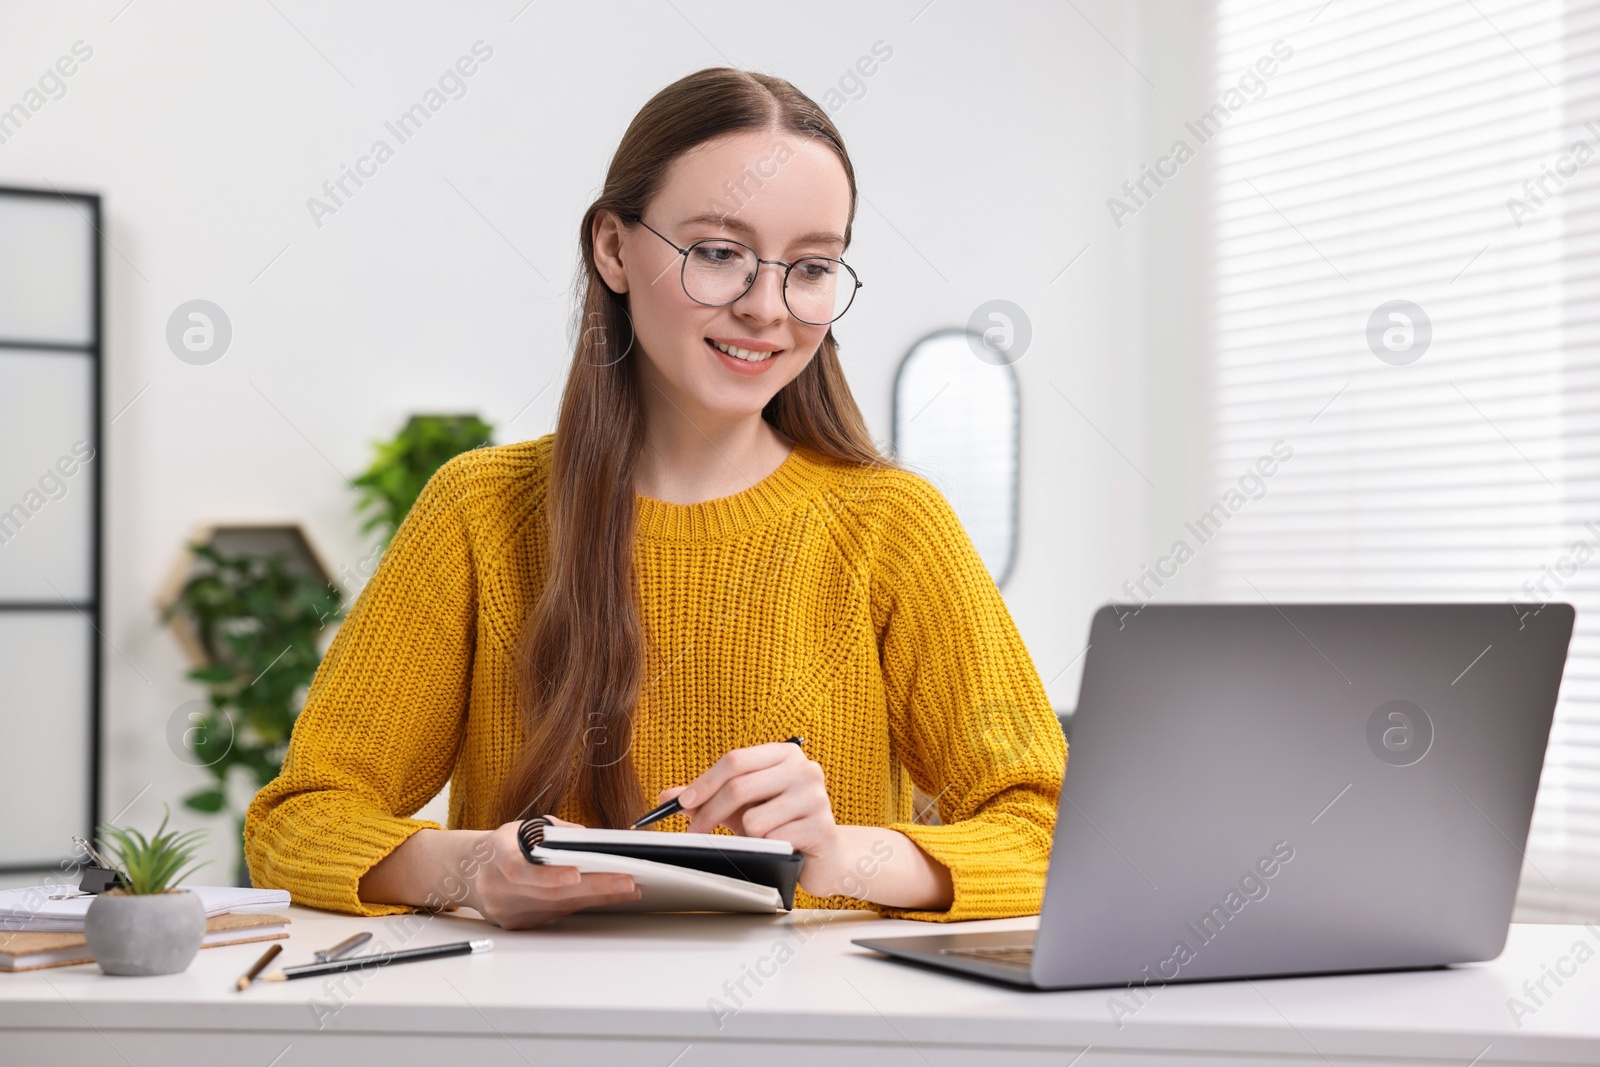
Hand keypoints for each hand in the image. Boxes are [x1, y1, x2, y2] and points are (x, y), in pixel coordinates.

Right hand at [461, 819, 639, 929]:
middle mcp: (499, 887)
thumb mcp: (522, 828)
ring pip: (558, 906)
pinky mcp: (518, 924)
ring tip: (629, 888)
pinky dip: (584, 904)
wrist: (470, 872)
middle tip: (627, 881)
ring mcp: (507, 910)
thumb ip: (555, 832)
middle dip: (594, 886)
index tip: (575, 875)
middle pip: (549, 892)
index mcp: (496, 855)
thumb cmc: (503, 846)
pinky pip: (556, 914)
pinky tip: (609, 897)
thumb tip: (588, 839)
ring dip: (598, 897)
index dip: (547, 875)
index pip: (519, 869)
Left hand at [657, 742, 841, 892]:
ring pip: (754, 819)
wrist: (825, 854)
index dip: (704, 782)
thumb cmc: (780, 823)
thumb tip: (667, 796)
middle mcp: (805, 769)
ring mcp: (816, 797)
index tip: (682, 803)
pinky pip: (774, 840)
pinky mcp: (822, 828)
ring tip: (757, 839)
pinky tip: (778, 848)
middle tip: (694, 831)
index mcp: (785, 754)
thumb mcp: (741, 806)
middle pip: (740, 786)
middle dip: (709, 812)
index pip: (735, 760)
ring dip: (746, 836)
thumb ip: (708, 797)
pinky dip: (767, 849)